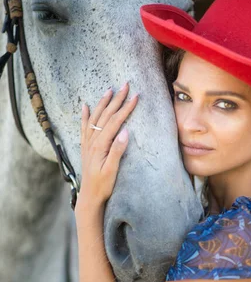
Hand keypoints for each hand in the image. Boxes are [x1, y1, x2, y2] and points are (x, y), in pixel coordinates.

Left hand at [79, 83, 137, 206]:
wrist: (89, 196)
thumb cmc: (103, 185)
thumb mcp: (112, 170)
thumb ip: (117, 151)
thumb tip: (125, 132)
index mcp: (101, 145)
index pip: (115, 122)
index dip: (126, 108)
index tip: (135, 97)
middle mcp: (92, 141)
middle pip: (106, 115)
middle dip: (116, 99)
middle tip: (125, 85)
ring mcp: (88, 143)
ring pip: (95, 117)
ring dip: (103, 103)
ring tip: (109, 90)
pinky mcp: (86, 147)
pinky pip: (84, 127)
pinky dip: (84, 115)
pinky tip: (85, 106)